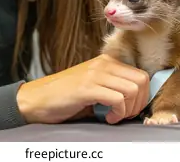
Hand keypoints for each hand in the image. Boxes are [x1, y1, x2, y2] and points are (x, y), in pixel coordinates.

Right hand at [16, 54, 149, 124]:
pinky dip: (117, 113)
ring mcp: (95, 74)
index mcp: (106, 62)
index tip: (131, 109)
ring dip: (128, 109)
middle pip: (141, 80)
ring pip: (133, 89)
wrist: (37, 99)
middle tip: (125, 114)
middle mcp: (103, 64)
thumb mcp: (94, 86)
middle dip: (139, 103)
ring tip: (114, 116)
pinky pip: (117, 99)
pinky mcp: (87, 87)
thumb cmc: (65, 97)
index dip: (143, 96)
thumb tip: (137, 100)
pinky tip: (106, 117)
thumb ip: (113, 87)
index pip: (141, 74)